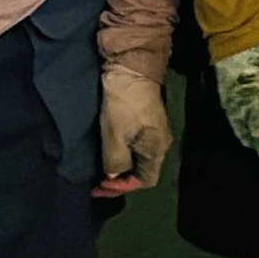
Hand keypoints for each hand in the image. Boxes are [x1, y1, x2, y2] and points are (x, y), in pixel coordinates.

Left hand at [95, 65, 170, 196]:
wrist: (131, 69)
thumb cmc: (124, 107)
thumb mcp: (115, 139)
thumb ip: (115, 164)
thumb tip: (113, 175)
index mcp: (156, 151)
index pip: (144, 181)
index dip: (122, 188)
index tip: (100, 186)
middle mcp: (161, 143)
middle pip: (142, 170)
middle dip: (120, 179)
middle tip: (97, 180)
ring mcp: (155, 130)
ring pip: (138, 157)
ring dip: (120, 165)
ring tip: (101, 167)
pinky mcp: (147, 118)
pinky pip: (136, 144)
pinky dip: (122, 151)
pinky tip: (109, 148)